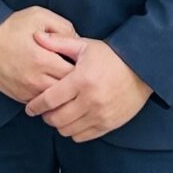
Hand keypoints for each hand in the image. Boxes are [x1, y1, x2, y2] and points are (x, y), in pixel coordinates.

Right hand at [0, 6, 79, 102]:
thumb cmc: (12, 26)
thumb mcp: (40, 16)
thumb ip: (63, 28)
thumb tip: (79, 42)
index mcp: (42, 59)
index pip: (74, 74)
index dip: (82, 69)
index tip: (84, 64)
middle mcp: (34, 79)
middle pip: (65, 91)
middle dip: (75, 84)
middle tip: (80, 75)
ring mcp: (25, 90)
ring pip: (53, 101)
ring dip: (62, 93)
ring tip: (68, 83)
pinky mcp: (18, 96)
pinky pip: (40, 103)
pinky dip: (48, 98)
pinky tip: (51, 86)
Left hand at [23, 35, 151, 140]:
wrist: (142, 68)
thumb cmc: (112, 56)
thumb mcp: (85, 45)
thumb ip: (58, 43)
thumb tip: (36, 36)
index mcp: (81, 80)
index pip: (50, 99)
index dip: (35, 106)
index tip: (29, 108)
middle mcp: (90, 100)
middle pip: (56, 119)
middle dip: (46, 116)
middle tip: (45, 110)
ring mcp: (100, 114)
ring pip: (68, 130)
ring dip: (59, 124)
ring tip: (59, 114)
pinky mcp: (109, 123)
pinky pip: (83, 136)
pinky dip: (74, 131)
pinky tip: (74, 120)